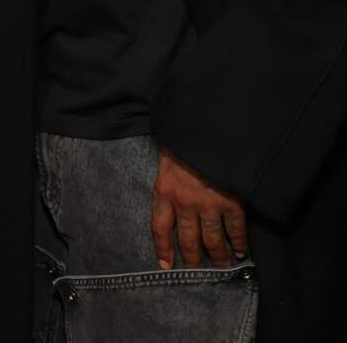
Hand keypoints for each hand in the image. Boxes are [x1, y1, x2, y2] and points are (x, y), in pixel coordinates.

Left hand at [153, 147, 247, 268]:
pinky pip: (235, 230)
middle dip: (193, 259)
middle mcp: (184, 202)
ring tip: (221, 266)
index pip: (160, 228)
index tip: (165, 265)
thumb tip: (173, 203)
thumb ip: (169, 184)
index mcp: (164, 191)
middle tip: (197, 271)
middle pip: (188, 240)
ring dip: (217, 257)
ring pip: (212, 240)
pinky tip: (240, 252)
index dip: (163, 249)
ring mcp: (208, 204)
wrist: (205, 130)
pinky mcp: (231, 202)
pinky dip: (238, 243)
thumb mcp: (166, 162)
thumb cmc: (184, 143)